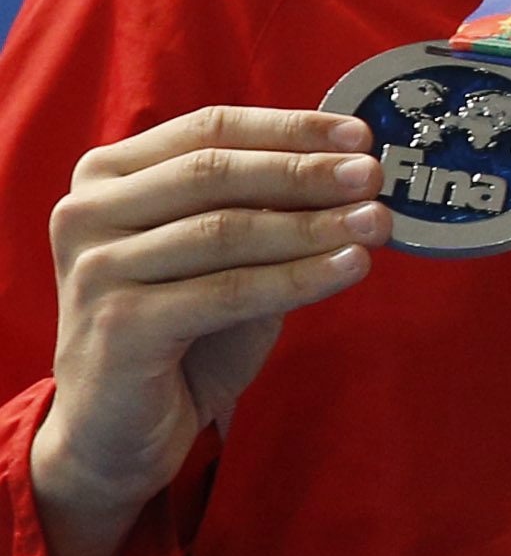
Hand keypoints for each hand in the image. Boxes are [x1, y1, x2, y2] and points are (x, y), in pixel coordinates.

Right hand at [34, 106, 386, 555]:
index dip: (290, 128)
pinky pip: (227, 291)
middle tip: (375, 177)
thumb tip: (358, 170)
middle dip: (305, 172)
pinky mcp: (116, 325)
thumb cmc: (182, 327)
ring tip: (378, 222)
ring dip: (312, 224)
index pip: (209, 130)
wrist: (120, 427)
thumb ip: (266, 207)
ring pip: (224, 230)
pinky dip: (298, 278)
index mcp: (108, 176)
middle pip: (215, 174)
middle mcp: (87, 212)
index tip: (361, 135)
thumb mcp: (224, 254)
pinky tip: (351, 267)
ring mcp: (94, 268)